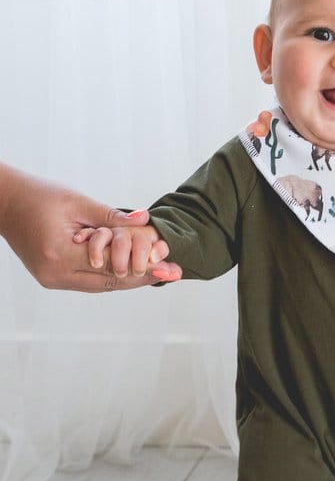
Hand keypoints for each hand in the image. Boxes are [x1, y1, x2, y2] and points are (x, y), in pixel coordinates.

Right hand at [0, 164, 181, 291]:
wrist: (5, 202)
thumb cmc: (39, 195)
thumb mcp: (78, 202)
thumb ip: (112, 216)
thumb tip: (145, 220)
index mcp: (60, 254)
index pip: (111, 267)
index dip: (144, 268)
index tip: (169, 266)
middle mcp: (55, 274)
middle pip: (109, 282)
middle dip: (143, 277)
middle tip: (172, 272)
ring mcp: (51, 279)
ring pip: (99, 285)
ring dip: (128, 278)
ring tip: (159, 273)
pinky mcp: (51, 277)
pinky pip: (87, 281)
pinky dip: (110, 275)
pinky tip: (133, 270)